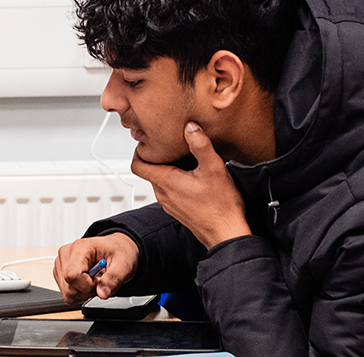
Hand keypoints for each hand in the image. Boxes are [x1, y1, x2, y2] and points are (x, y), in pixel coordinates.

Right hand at [53, 233, 138, 304]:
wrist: (114, 249)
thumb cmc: (117, 252)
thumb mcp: (123, 265)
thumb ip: (113, 279)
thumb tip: (102, 293)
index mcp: (80, 247)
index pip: (73, 275)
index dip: (88, 286)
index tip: (100, 282)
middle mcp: (66, 254)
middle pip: (69, 287)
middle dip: (87, 291)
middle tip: (100, 281)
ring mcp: (61, 264)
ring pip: (67, 293)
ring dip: (84, 293)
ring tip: (94, 281)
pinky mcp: (60, 273)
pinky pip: (67, 294)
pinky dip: (79, 293)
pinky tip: (87, 283)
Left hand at [131, 122, 250, 248]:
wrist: (227, 235)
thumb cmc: (221, 207)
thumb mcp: (214, 170)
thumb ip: (201, 146)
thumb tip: (190, 127)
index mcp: (165, 182)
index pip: (137, 165)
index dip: (139, 151)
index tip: (150, 142)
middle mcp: (163, 194)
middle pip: (149, 170)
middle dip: (157, 157)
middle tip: (171, 145)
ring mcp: (170, 204)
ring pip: (160, 181)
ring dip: (168, 169)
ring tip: (185, 159)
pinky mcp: (178, 210)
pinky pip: (170, 191)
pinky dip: (176, 181)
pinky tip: (194, 177)